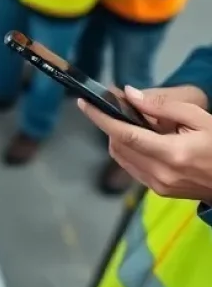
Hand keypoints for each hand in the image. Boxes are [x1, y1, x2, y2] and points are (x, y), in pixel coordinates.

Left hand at [78, 88, 211, 201]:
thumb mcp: (200, 118)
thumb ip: (163, 107)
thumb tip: (130, 95)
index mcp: (172, 154)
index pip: (125, 134)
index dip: (101, 118)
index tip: (84, 103)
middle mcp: (160, 173)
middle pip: (118, 145)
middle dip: (110, 123)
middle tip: (114, 105)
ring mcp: (159, 186)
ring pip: (121, 157)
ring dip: (117, 136)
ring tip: (129, 120)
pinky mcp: (159, 191)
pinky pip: (132, 167)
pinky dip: (128, 149)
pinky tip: (140, 138)